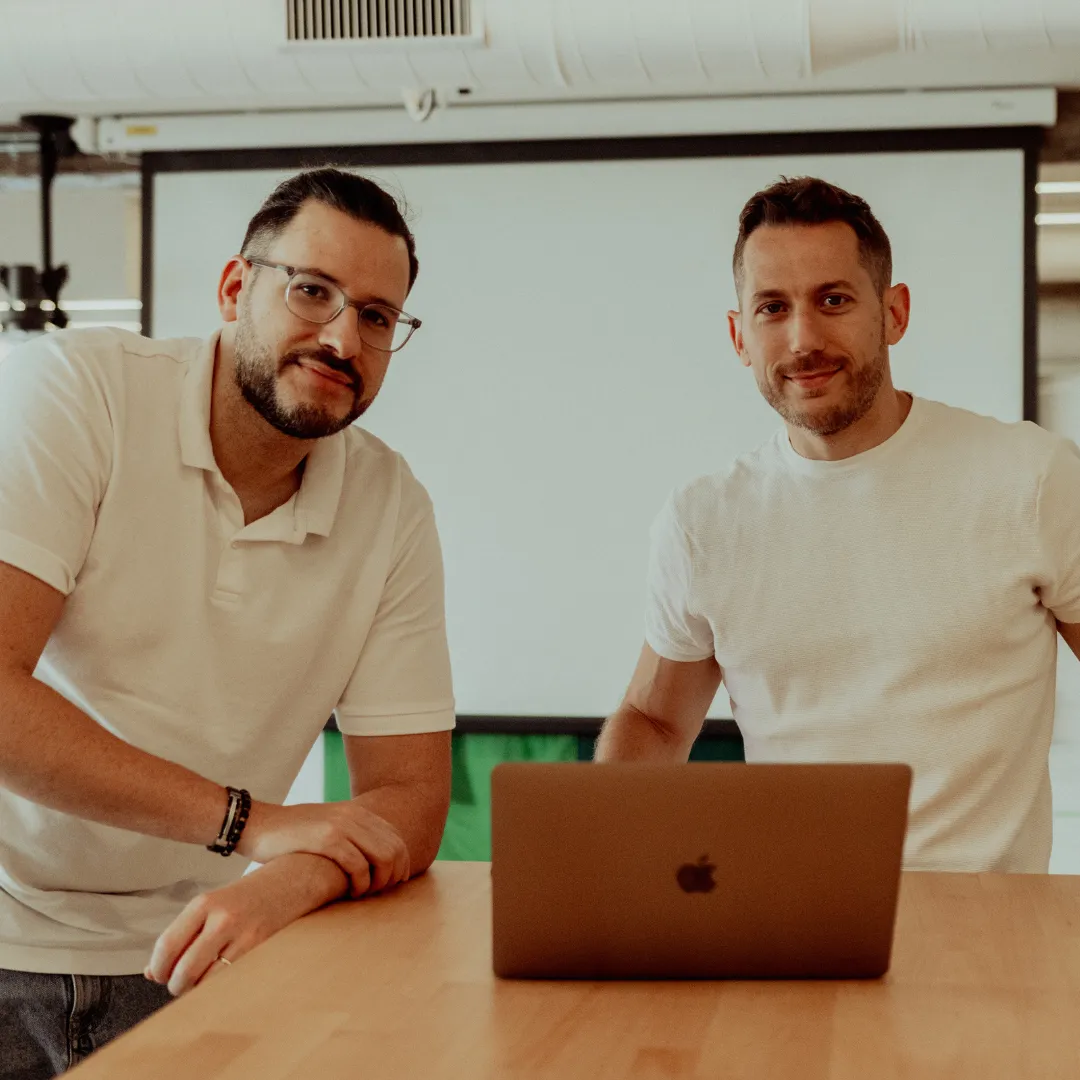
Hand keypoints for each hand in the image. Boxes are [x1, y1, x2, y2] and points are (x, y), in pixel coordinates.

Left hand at [145, 857, 323, 995]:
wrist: (294, 878)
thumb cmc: (249, 895)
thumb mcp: (212, 905)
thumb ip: (182, 935)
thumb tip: (152, 972)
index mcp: (204, 903)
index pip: (167, 945)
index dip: (158, 968)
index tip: (160, 974)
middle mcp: (222, 917)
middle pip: (184, 971)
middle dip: (177, 985)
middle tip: (181, 982)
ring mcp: (244, 934)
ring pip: (207, 982)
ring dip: (198, 990)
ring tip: (202, 981)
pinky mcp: (262, 948)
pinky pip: (231, 981)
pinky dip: (220, 987)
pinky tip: (222, 978)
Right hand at [236, 799, 409, 897]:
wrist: (256, 824)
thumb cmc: (291, 836)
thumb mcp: (327, 828)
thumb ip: (350, 838)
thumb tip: (372, 862)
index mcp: (357, 813)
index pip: (396, 838)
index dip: (402, 864)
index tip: (395, 884)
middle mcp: (354, 815)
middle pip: (395, 849)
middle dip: (393, 876)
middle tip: (380, 894)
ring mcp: (341, 825)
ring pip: (382, 857)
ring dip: (379, 882)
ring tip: (365, 894)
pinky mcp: (326, 839)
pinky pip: (358, 865)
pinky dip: (361, 883)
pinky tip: (352, 893)